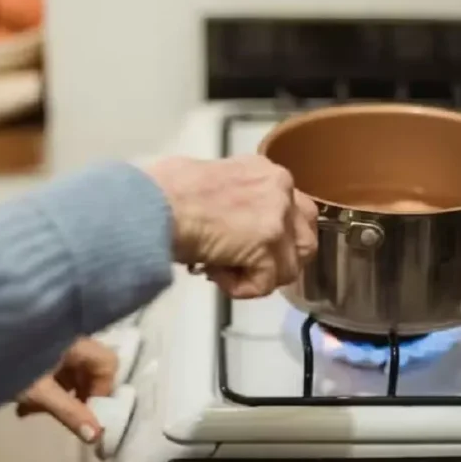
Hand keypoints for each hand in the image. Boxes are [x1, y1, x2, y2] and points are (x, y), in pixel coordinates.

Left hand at [16, 337, 117, 443]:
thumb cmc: (10, 362)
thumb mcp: (39, 391)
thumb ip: (69, 412)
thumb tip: (96, 437)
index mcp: (77, 341)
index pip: (107, 363)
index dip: (102, 389)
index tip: (86, 411)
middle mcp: (69, 337)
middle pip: (88, 369)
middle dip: (77, 396)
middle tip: (60, 417)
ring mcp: (51, 340)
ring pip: (67, 371)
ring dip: (57, 394)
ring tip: (31, 412)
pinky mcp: (33, 347)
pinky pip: (50, 368)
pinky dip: (43, 386)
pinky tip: (23, 405)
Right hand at [144, 154, 318, 298]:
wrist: (154, 204)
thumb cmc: (164, 190)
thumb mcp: (210, 179)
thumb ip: (235, 197)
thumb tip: (230, 220)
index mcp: (267, 172)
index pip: (293, 210)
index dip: (274, 236)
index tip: (244, 245)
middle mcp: (280, 190)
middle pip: (305, 239)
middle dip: (279, 259)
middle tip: (246, 265)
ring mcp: (277, 219)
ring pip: (289, 267)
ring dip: (257, 276)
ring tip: (223, 270)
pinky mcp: (267, 246)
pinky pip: (266, 284)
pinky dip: (240, 289)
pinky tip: (215, 275)